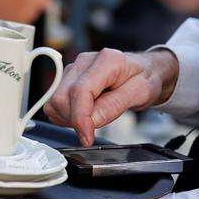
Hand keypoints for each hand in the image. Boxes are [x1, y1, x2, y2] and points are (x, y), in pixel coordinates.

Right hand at [43, 49, 178, 145]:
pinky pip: (55, 102)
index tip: (86, 137)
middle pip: (62, 97)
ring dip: (69, 118)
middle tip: (94, 127)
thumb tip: (91, 121)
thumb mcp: (140, 93)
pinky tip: (84, 113)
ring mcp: (73, 69)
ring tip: (92, 117)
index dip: (80, 118)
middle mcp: (85, 62)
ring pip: (54, 101)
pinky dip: (65, 114)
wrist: (143, 70)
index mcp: (106, 61)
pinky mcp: (67, 78)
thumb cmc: (143, 78)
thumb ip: (114, 106)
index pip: (80, 91)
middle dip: (74, 120)